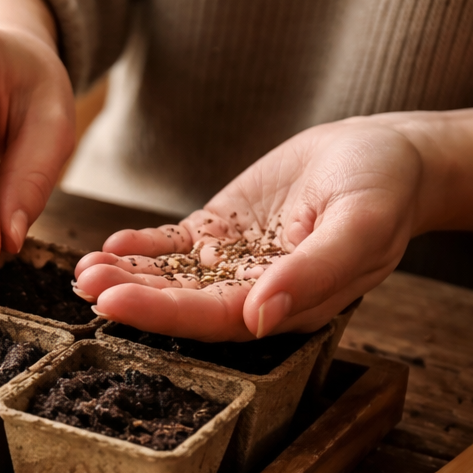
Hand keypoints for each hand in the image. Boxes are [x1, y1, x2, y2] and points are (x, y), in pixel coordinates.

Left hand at [73, 100, 472, 340]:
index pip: (214, 319)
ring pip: (171, 277)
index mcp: (287, 304)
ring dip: (128, 275)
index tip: (115, 303)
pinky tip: (111, 244)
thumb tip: (260, 318)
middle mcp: (254, 291)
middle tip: (85, 284)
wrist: (388, 153)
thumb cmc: (385, 192)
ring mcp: (234, 261)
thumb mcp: (360, 227)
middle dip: (132, 296)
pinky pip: (175, 245)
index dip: (163, 314)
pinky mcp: (223, 230)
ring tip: (84, 269)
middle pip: (182, 302)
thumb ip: (313, 274)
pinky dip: (143, 246)